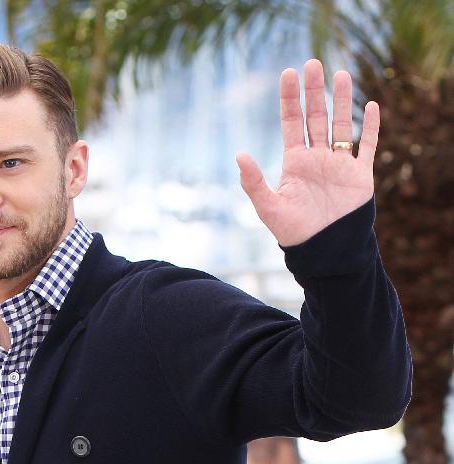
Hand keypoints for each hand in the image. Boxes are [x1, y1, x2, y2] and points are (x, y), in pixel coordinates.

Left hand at [236, 58, 378, 245]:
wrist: (323, 253)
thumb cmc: (293, 234)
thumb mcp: (269, 207)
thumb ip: (254, 182)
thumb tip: (239, 154)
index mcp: (295, 163)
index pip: (292, 123)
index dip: (290, 99)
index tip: (288, 73)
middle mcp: (317, 159)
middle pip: (316, 117)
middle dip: (314, 91)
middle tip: (312, 63)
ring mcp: (339, 166)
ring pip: (341, 125)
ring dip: (342, 100)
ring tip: (341, 73)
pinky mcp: (359, 176)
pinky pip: (366, 146)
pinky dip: (369, 128)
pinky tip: (371, 106)